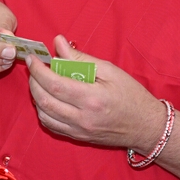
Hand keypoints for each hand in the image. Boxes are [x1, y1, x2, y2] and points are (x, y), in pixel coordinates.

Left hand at [27, 35, 166, 153]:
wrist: (146, 126)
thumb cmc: (132, 95)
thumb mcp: (110, 70)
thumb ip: (81, 58)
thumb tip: (59, 42)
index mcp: (92, 98)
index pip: (54, 84)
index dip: (38, 70)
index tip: (33, 58)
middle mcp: (82, 118)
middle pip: (44, 100)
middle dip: (33, 81)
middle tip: (34, 68)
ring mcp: (79, 131)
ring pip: (44, 114)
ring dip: (36, 96)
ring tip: (40, 81)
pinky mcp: (78, 137)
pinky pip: (51, 126)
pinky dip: (43, 111)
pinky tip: (48, 98)